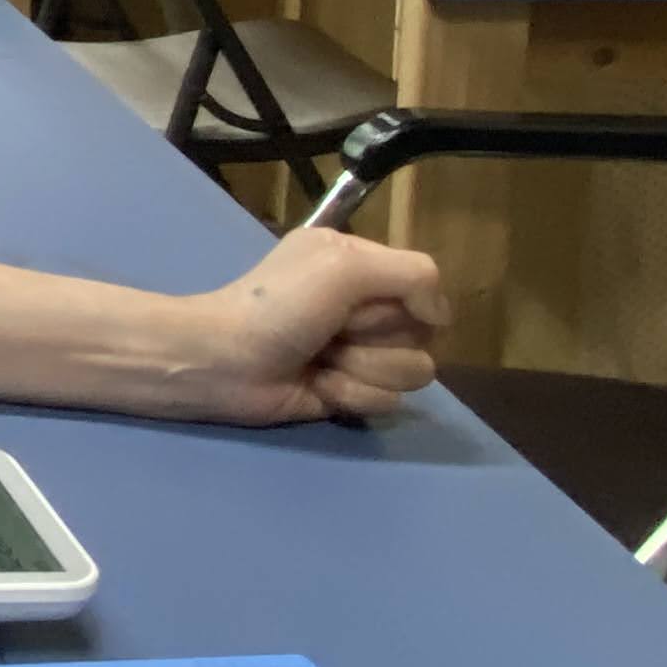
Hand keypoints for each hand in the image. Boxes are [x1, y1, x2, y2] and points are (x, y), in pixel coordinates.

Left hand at [152, 230, 447, 425]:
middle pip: (424, 333)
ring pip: (414, 371)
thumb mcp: (344, 266)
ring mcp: (361, 352)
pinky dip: (351, 394)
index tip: (359, 301)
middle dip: (376, 336)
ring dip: (364, 368)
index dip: (403, 303)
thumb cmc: (279, 306)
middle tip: (331, 330)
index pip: (426, 286)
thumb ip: (412, 274)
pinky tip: (318, 385)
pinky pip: (389, 402)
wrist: (225, 363)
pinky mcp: (352, 392)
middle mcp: (366, 306)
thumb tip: (441, 315)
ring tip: (322, 360)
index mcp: (362, 264)